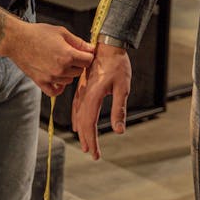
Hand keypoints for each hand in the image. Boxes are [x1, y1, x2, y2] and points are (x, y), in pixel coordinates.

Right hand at [0, 21, 94, 96]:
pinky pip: (55, 92)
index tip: (84, 52)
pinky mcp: (41, 82)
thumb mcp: (61, 32)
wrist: (17, 40)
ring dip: (68, 73)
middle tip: (70, 54)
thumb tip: (91, 48)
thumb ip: (78, 42)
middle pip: (80, 71)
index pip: (89, 60)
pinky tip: (58, 79)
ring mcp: (51, 77)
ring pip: (69, 80)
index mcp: (68, 55)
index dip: (88, 55)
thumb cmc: (37, 33)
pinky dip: (59, 87)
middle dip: (78, 63)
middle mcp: (61, 69)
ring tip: (59, 62)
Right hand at [71, 42, 132, 158]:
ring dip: (81, 131)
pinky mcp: (82, 86)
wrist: (108, 44)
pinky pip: (76, 106)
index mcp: (93, 96)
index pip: (89, 124)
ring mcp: (81, 90)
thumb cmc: (118, 64)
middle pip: (82, 122)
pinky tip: (77, 123)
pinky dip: (77, 118)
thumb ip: (119, 109)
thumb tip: (118, 131)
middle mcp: (84, 95)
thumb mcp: (122, 87)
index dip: (92, 141)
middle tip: (92, 154)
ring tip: (84, 143)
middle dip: (86, 140)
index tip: (95, 154)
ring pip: (78, 115)